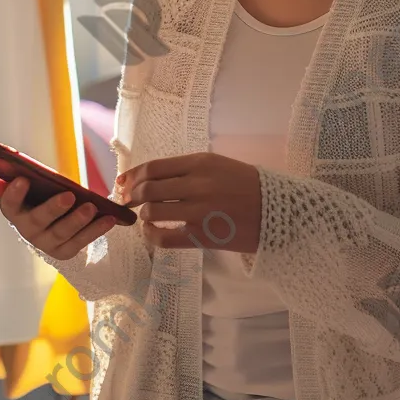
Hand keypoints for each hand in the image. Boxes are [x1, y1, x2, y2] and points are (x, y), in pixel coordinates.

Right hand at [0, 176, 116, 260]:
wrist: (51, 227)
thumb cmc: (39, 200)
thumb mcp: (28, 191)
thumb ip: (12, 185)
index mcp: (16, 213)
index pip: (9, 205)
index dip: (14, 194)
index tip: (22, 179)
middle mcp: (29, 231)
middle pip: (39, 221)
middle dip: (54, 208)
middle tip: (69, 196)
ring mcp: (48, 243)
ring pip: (62, 234)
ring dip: (78, 220)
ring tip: (92, 207)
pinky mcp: (66, 251)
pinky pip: (82, 241)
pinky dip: (96, 230)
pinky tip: (110, 218)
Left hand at [117, 152, 260, 251]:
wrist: (277, 212)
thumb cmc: (247, 185)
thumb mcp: (218, 165)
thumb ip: (186, 169)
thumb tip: (150, 178)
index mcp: (200, 162)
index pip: (154, 167)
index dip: (133, 175)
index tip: (122, 182)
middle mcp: (197, 184)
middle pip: (148, 189)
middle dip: (132, 196)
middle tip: (128, 202)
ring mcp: (199, 211)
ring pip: (153, 211)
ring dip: (143, 214)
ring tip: (144, 217)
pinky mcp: (202, 236)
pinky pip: (164, 237)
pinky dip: (151, 235)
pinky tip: (152, 231)